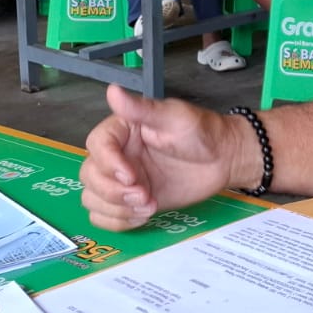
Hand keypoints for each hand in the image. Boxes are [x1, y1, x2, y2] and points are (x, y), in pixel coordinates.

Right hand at [80, 85, 244, 230]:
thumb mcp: (174, 116)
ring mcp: (121, 180)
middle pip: (89, 175)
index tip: (131, 175)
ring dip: (116, 208)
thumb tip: (112, 91)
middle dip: (114, 191)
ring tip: (148, 206)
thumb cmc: (202, 132)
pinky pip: (103, 216)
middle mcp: (116, 155)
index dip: (109, 163)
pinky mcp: (129, 201)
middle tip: (145, 195)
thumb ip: (142, 108)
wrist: (223, 159)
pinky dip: (117, 221)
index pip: (97, 145)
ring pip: (92, 198)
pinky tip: (143, 216)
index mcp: (122, 130)